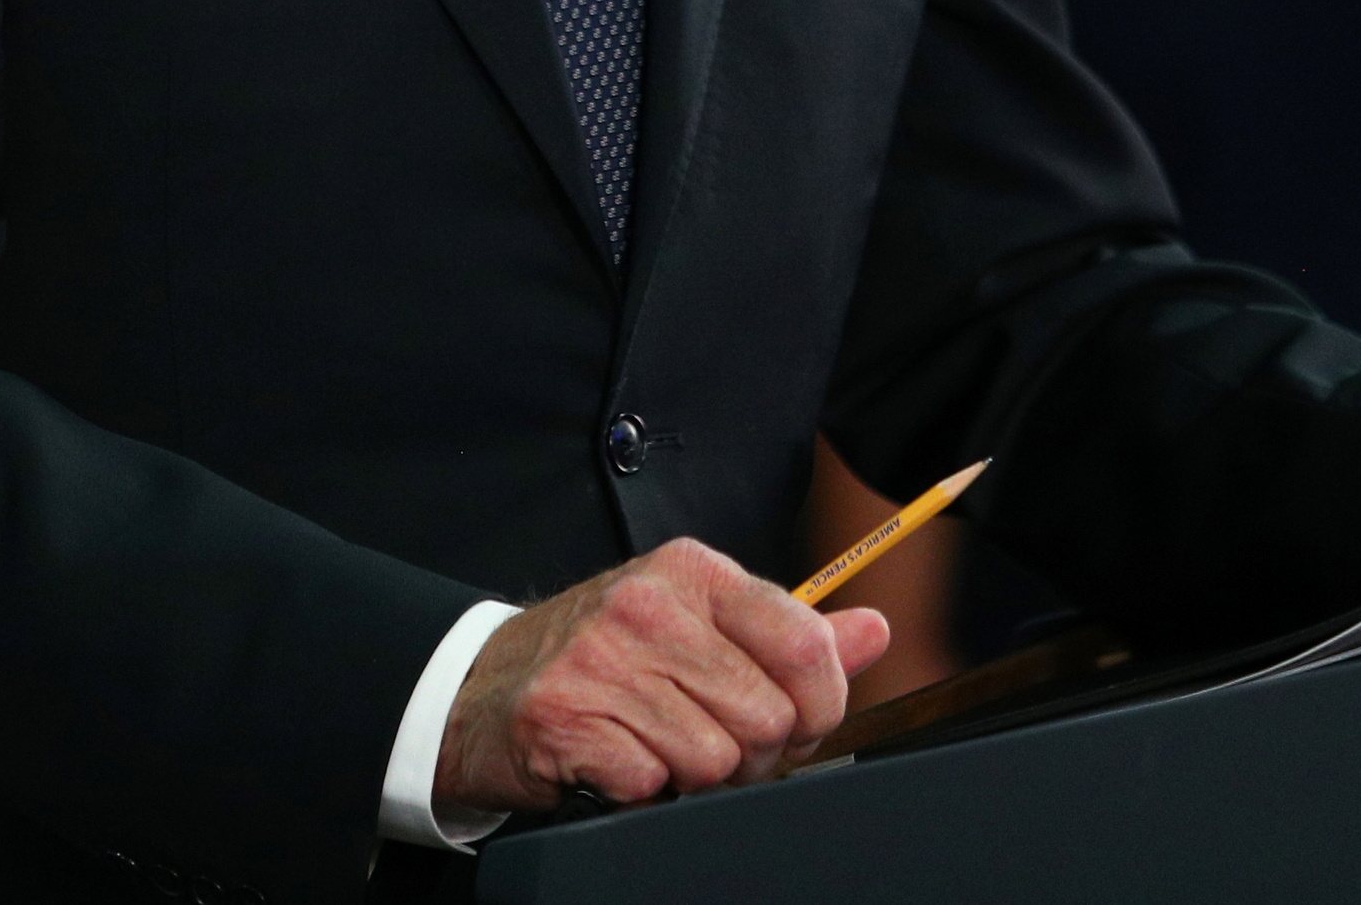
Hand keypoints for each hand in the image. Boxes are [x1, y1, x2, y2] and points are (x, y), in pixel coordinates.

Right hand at [435, 538, 888, 816]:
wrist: (484, 687)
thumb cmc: (605, 657)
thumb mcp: (700, 625)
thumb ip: (793, 634)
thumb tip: (876, 631)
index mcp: (693, 572)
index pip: (806, 646)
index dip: (817, 707)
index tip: (793, 720)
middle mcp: (648, 605)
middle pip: (767, 717)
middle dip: (750, 751)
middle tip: (707, 738)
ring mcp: (601, 661)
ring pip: (715, 759)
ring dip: (694, 775)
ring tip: (658, 747)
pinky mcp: (564, 718)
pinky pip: (652, 784)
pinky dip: (642, 789)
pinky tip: (617, 759)